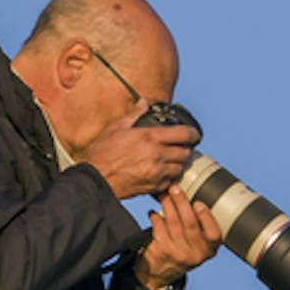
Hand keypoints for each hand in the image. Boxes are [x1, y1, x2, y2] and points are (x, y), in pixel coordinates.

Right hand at [78, 112, 200, 201]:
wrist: (95, 178)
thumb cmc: (102, 153)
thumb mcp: (116, 128)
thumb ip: (134, 115)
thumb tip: (144, 103)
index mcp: (149, 137)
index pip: (183, 134)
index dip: (192, 133)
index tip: (194, 134)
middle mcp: (156, 154)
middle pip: (185, 152)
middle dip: (185, 149)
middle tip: (180, 147)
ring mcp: (156, 172)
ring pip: (180, 168)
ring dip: (178, 164)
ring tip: (170, 160)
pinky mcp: (153, 187)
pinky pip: (170, 182)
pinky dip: (169, 177)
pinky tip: (160, 172)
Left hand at [139, 188, 221, 289]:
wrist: (161, 272)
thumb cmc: (182, 249)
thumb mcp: (197, 244)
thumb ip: (200, 226)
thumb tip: (193, 194)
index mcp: (209, 250)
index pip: (213, 235)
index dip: (207, 219)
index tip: (199, 204)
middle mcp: (196, 254)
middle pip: (190, 224)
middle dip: (182, 203)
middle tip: (175, 188)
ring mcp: (179, 253)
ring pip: (173, 222)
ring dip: (167, 205)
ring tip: (164, 194)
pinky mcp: (163, 251)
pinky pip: (159, 227)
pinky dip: (155, 216)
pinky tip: (153, 212)